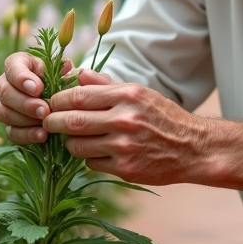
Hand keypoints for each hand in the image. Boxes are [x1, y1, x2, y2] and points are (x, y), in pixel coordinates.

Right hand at [0, 51, 71, 145]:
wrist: (59, 97)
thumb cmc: (59, 78)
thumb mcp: (61, 70)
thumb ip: (62, 69)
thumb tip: (65, 65)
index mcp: (17, 63)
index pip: (12, 67)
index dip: (22, 79)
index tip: (38, 89)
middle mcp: (5, 83)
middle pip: (5, 92)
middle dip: (25, 103)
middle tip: (44, 110)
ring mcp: (4, 105)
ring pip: (4, 113)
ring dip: (25, 120)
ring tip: (45, 124)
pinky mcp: (9, 125)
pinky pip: (11, 132)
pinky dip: (26, 135)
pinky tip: (42, 135)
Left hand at [44, 75, 206, 184]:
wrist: (193, 147)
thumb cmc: (163, 117)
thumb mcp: (140, 93)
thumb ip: (106, 85)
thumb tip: (79, 74)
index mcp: (127, 95)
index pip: (78, 96)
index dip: (58, 100)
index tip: (52, 103)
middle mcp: (125, 120)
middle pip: (72, 121)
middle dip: (53, 122)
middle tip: (48, 122)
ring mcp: (124, 146)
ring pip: (77, 146)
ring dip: (70, 142)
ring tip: (75, 137)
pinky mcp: (125, 169)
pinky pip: (91, 163)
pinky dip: (89, 158)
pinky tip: (99, 152)